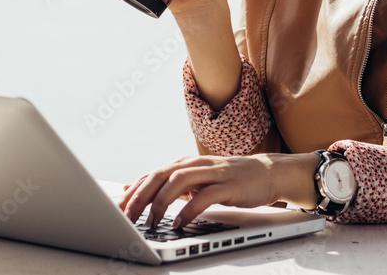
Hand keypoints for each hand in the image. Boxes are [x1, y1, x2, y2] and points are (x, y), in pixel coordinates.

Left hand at [118, 153, 320, 229]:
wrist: (268, 173)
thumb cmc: (230, 179)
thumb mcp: (197, 180)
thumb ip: (172, 185)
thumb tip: (139, 191)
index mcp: (185, 164)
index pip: (152, 174)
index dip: (133, 191)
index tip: (118, 207)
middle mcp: (195, 164)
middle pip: (159, 175)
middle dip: (139, 196)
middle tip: (126, 217)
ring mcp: (212, 173)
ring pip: (178, 181)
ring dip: (161, 202)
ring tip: (151, 222)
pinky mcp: (228, 185)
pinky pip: (204, 196)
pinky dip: (188, 210)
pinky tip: (179, 223)